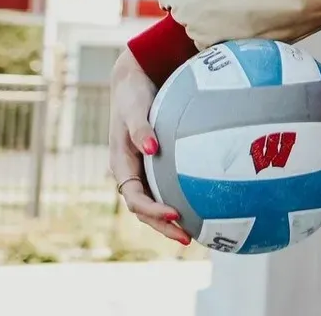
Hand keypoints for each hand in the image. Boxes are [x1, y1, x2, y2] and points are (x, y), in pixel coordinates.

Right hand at [108, 49, 190, 244]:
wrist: (134, 82)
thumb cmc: (133, 95)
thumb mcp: (134, 109)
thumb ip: (140, 128)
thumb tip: (152, 147)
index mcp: (121, 164)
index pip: (134, 198)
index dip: (153, 210)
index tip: (175, 213)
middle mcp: (130, 172)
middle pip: (144, 210)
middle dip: (163, 226)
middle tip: (187, 238)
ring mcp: (141, 171)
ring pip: (153, 203)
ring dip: (169, 220)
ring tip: (194, 232)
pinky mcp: (153, 165)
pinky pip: (164, 188)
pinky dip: (177, 200)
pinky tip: (199, 205)